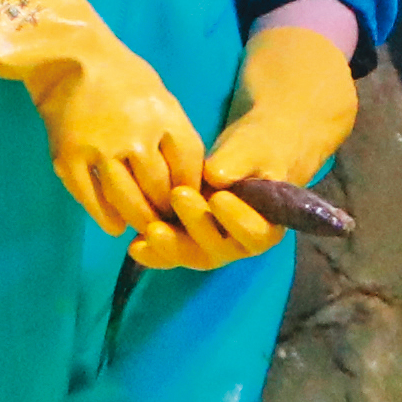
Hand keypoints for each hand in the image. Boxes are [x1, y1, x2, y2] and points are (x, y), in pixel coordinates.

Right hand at [0, 0, 205, 243]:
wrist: (65, 55)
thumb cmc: (120, 75)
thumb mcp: (160, 95)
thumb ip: (173, 132)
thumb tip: (188, 179)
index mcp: (163, 114)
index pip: (189, 166)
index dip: (192, 191)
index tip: (191, 202)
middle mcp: (135, 133)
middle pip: (160, 189)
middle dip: (168, 211)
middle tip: (170, 224)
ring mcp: (99, 148)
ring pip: (128, 201)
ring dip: (140, 220)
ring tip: (145, 229)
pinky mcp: (68, 158)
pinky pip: (91, 199)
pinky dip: (105, 218)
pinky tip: (114, 226)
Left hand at [130, 11, 359, 269]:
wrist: (246, 151)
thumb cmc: (257, 147)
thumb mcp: (254, 148)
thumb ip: (239, 162)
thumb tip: (216, 176)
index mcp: (266, 226)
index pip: (255, 233)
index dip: (237, 220)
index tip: (219, 197)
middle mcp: (239, 244)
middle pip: (219, 248)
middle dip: (197, 225)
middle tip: (179, 195)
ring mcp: (213, 245)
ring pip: (192, 253)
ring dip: (171, 245)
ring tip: (151, 228)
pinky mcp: (189, 241)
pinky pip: (172, 252)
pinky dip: (154, 252)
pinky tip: (134, 246)